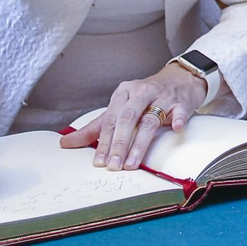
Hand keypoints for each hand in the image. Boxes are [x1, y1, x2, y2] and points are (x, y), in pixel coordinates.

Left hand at [59, 64, 207, 170]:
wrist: (180, 79)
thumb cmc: (147, 97)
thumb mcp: (121, 108)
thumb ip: (96, 128)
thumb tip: (66, 143)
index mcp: (123, 92)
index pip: (110, 120)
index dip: (104, 142)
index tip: (99, 162)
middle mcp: (141, 92)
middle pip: (128, 119)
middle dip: (119, 144)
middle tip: (114, 166)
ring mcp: (163, 96)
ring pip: (150, 120)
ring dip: (140, 143)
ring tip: (132, 163)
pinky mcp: (181, 101)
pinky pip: (179, 111)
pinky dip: (177, 119)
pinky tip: (176, 128)